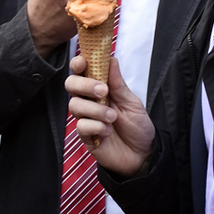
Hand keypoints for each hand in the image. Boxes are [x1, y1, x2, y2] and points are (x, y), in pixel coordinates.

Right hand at [65, 56, 155, 176]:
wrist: (143, 154)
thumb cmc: (137, 125)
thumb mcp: (131, 101)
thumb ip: (118, 83)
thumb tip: (111, 58)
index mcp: (100, 88)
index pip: (82, 71)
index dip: (78, 63)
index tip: (83, 62)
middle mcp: (89, 100)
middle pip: (71, 84)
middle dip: (84, 84)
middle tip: (103, 90)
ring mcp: (86, 117)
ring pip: (75, 105)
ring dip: (96, 109)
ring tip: (112, 117)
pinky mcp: (85, 135)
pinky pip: (81, 126)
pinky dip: (96, 127)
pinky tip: (108, 131)